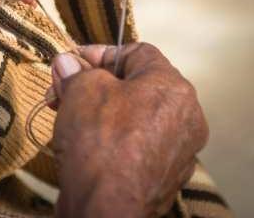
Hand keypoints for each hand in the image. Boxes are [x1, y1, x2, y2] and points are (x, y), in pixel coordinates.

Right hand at [50, 43, 208, 217]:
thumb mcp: (81, 90)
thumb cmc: (100, 144)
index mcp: (173, 87)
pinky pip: (139, 147)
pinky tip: (89, 147)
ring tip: (71, 118)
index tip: (74, 61)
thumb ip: (77, 72)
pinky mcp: (166, 178)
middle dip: (97, 85)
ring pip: (137, 118)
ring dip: (104, 113)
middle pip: (137, 86)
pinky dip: (115, 142)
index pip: (138, 52)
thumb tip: (68, 65)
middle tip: (66, 90)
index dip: (100, 53)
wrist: (106, 207)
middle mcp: (186, 117)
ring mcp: (180, 151)